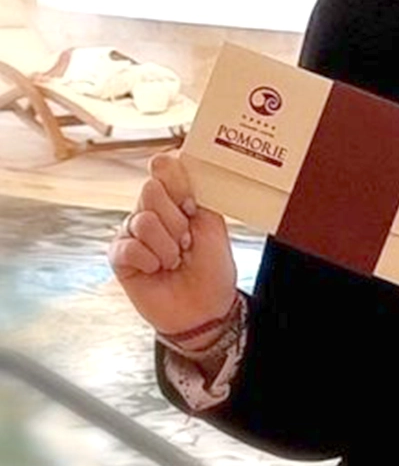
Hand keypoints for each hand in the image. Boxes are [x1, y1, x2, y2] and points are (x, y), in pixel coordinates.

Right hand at [107, 152, 236, 340]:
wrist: (205, 307)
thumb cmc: (212, 266)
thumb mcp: (212, 223)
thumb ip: (194, 191)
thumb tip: (174, 158)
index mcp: (177, 197)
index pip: (165, 167)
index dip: (176, 179)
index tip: (191, 204)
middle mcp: (152, 209)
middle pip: (151, 189)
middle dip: (177, 220)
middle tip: (187, 241)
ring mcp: (133, 231)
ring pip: (142, 219)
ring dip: (167, 245)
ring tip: (175, 260)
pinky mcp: (119, 256)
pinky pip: (128, 246)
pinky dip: (149, 260)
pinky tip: (156, 270)